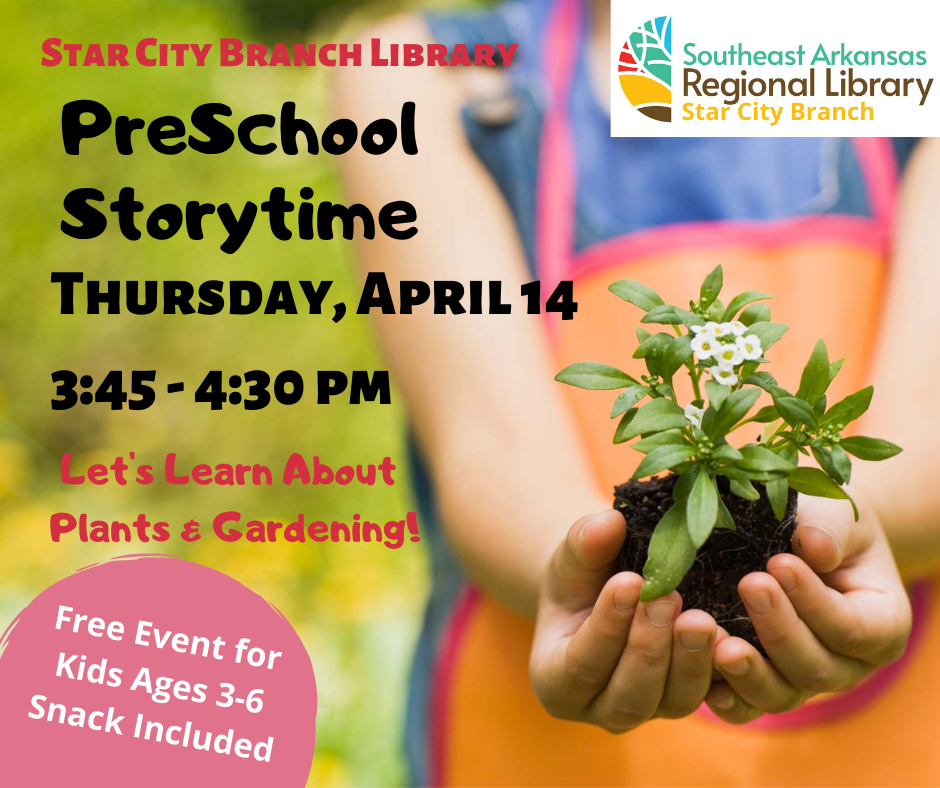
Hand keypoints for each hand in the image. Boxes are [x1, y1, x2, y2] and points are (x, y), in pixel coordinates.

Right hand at [530, 510, 717, 732]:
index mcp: (556, 681)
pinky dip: (724, 671)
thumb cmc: (581, 574)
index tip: (630, 582)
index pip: (580, 665)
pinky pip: (712, 697)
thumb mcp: (574, 556)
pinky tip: (733, 637)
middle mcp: (601, 708)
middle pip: (629, 696)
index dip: (606, 626)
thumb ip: (584, 543)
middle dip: (650, 648)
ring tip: (702, 618)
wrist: (607, 587)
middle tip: (669, 598)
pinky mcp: (686, 699)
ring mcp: (648, 709)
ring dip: (690, 661)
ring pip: (674, 701)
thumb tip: (609, 523)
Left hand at [705, 495, 912, 723]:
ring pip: (780, 695)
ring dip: (748, 672)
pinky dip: (725, 697)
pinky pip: (745, 706)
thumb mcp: (838, 516)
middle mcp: (846, 665)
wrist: (800, 540)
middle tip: (748, 585)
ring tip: (718, 641)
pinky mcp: (761, 685)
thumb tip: (814, 547)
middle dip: (779, 630)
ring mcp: (801, 681)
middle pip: (815, 669)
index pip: (852, 628)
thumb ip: (831, 530)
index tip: (779, 563)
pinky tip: (704, 676)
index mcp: (881, 626)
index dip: (815, 601)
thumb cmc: (825, 525)